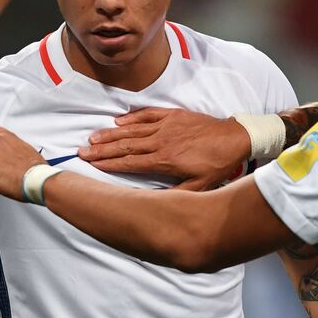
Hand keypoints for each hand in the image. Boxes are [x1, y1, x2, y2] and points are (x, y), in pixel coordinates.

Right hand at [80, 108, 248, 189]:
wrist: (235, 139)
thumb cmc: (217, 165)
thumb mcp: (199, 187)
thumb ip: (175, 194)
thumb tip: (155, 203)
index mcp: (165, 161)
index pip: (130, 163)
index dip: (109, 164)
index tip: (91, 164)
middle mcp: (161, 142)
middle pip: (125, 146)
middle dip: (102, 149)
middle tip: (82, 150)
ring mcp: (166, 126)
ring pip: (132, 130)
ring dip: (111, 134)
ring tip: (93, 137)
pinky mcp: (173, 115)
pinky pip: (148, 114)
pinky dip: (132, 117)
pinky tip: (118, 120)